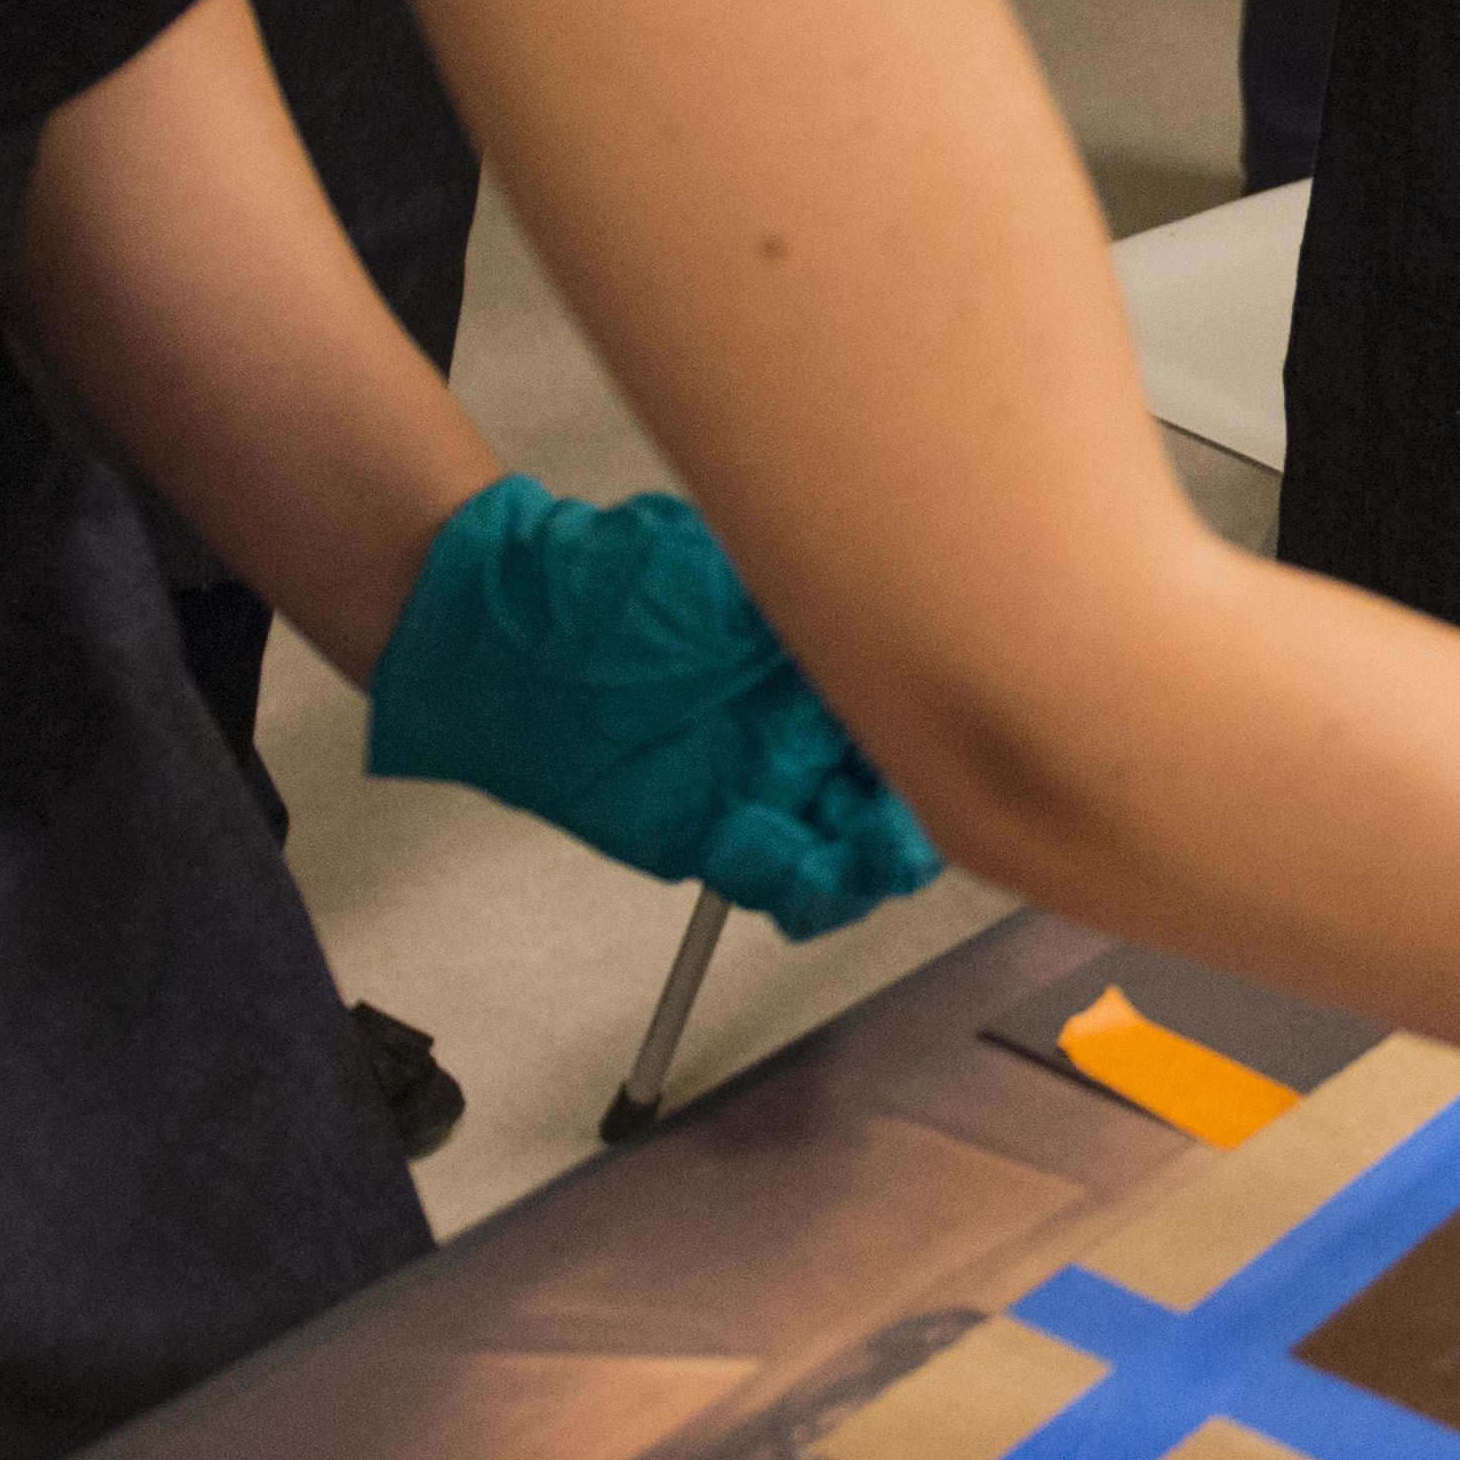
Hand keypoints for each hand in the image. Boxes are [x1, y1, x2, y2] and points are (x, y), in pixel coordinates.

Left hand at [363, 479, 939, 933]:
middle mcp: (804, 726)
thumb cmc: (603, 581)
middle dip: (920, 813)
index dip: (941, 736)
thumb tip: (879, 609)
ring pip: (851, 847)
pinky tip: (797, 866)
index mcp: (819, 658)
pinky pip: (778, 882)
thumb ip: (801, 601)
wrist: (502, 637)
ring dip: (874, 861)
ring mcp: (764, 786)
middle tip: (917, 817)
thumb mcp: (722, 569)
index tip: (958, 749)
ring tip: (873, 855)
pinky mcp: (713, 838)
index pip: (909, 708)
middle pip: (898, 789)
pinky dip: (804, 890)